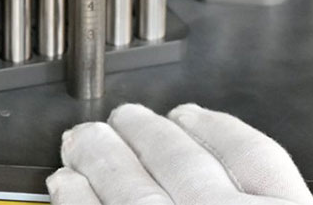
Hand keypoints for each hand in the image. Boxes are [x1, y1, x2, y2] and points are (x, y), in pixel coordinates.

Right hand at [47, 104, 312, 204]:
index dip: (76, 196)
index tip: (63, 182)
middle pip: (132, 188)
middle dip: (97, 155)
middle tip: (81, 140)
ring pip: (179, 160)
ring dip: (141, 132)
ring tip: (124, 119)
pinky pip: (249, 152)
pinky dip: (215, 127)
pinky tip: (190, 117)